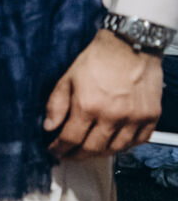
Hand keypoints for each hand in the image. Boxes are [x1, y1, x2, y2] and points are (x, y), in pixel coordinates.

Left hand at [44, 29, 162, 160]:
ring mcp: (134, 118)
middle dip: (77, 155)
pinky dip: (125, 147)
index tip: (54, 150)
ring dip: (99, 154)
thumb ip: (56, 104)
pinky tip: (114, 143)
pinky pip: (138, 142)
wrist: (131, 44)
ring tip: (89, 151)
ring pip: (115, 149)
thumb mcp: (68, 78)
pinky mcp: (151, 116)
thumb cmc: (99, 58)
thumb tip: (49, 127)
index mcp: (88, 105)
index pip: (70, 139)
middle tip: (70, 155)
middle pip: (92, 149)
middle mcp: (112, 115)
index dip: (59, 149)